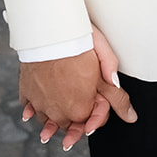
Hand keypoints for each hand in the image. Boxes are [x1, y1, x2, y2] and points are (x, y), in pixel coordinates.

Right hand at [20, 32, 135, 151]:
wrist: (49, 32)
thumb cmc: (77, 43)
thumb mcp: (105, 64)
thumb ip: (116, 94)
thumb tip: (129, 114)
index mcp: (80, 109)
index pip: (90, 124)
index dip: (96, 115)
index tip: (95, 109)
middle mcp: (59, 112)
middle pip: (68, 124)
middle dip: (74, 122)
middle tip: (75, 120)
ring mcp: (41, 103)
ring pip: (47, 119)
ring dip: (52, 119)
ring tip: (52, 122)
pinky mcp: (27, 92)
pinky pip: (28, 108)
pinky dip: (32, 110)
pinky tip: (33, 111)